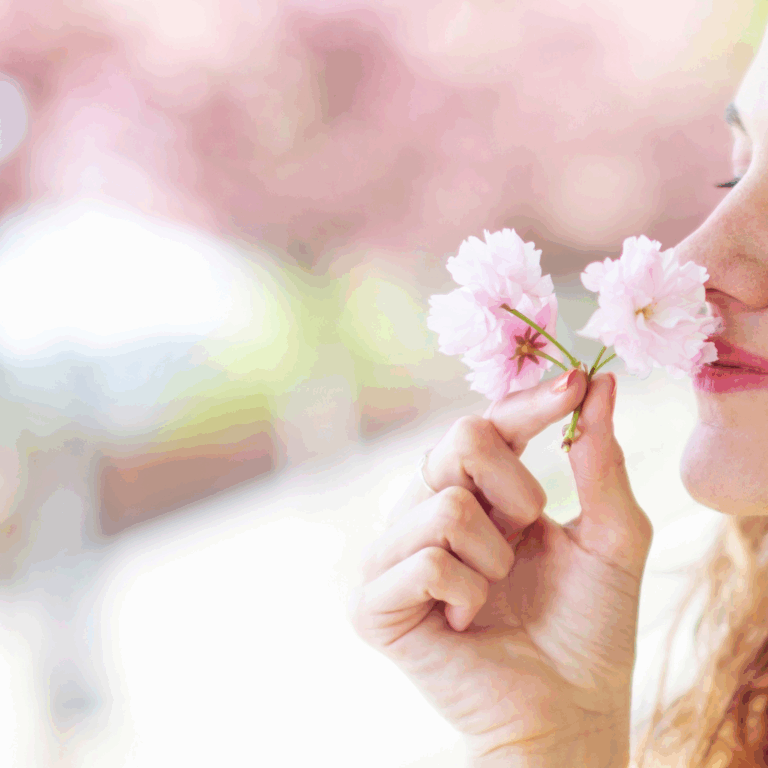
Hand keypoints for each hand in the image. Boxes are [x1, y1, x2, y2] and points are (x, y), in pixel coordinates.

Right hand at [347, 370, 651, 764]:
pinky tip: (463, 621)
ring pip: (445, 506)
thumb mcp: (611, 537)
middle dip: (517, 490)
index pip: (489, 424)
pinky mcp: (374, 603)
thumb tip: (599, 382)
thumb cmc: (589, 627)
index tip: (574, 385)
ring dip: (494, 557)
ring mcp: (395, 556)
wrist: (570, 710)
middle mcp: (427, 511)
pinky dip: (464, 592)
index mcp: (476, 493)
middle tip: (526, 536)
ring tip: (493, 593)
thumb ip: (600, 461)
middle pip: (458, 440)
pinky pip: (423, 561)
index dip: (528, 402)